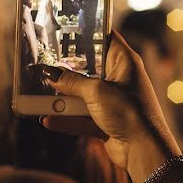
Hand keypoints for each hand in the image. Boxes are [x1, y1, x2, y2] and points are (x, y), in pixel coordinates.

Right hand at [41, 31, 179, 174]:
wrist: (144, 151)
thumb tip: (50, 73)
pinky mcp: (107, 122)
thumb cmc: (129, 113)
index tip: (63, 31)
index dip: (85, 33)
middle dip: (66, 70)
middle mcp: (120, 79)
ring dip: (63, 98)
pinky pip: (82, 117)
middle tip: (42, 63)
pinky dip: (67, 119)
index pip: (105, 38)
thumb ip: (72, 82)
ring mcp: (113, 101)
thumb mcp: (96, 92)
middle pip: (88, 69)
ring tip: (38, 95)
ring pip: (82, 95)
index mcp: (124, 62)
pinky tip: (47, 120)